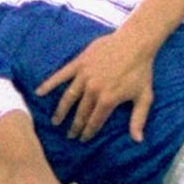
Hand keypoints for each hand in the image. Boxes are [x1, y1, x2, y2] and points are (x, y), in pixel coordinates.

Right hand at [36, 32, 154, 141]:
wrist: (135, 43)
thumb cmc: (141, 71)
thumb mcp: (144, 97)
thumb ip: (138, 119)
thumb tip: (138, 140)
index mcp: (108, 100)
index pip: (95, 121)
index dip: (88, 132)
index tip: (83, 139)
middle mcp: (93, 90)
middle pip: (81, 113)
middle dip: (75, 126)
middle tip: (70, 135)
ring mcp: (84, 76)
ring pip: (68, 98)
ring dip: (61, 111)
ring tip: (55, 122)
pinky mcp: (79, 63)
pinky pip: (61, 75)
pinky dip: (49, 84)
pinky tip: (39, 92)